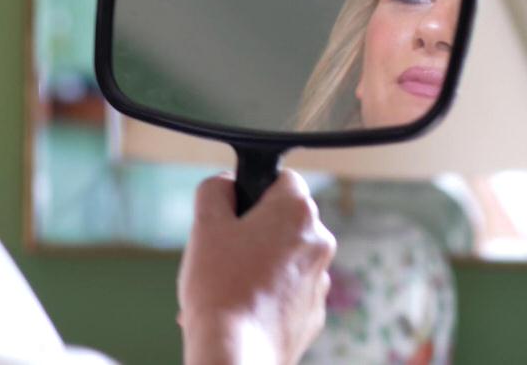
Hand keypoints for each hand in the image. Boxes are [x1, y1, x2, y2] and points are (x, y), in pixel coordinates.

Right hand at [178, 170, 335, 364]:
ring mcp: (321, 281)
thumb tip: (226, 184)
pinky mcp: (314, 314)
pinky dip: (268, 295)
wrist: (236, 352)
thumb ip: (216, 188)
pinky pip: (289, 292)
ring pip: (285, 258)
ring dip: (260, 265)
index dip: (253, 192)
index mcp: (297, 212)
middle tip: (224, 253)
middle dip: (255, 232)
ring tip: (227, 287)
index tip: (233, 215)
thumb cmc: (220, 287)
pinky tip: (241, 309)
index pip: (282, 179)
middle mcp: (319, 243)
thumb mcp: (205, 223)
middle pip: (283, 222)